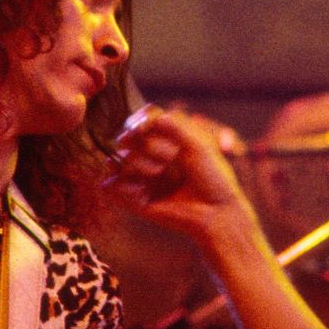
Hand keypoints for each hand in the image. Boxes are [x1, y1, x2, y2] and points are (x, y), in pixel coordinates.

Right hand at [107, 105, 252, 240]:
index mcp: (164, 141)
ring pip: (120, 160)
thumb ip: (176, 128)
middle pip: (128, 138)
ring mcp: (141, 178)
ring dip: (138, 163)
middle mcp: (149, 158)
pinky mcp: (135, 199)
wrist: (216, 212)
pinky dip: (121, 185)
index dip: (138, 122)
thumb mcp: (198, 146)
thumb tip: (153, 116)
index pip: (140, 122)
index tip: (144, 126)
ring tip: (159, 173)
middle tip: (169, 158)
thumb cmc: (213, 178)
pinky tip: (141, 190)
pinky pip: (112, 185)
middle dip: (148, 145)